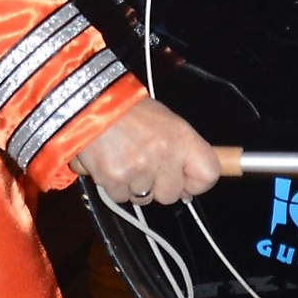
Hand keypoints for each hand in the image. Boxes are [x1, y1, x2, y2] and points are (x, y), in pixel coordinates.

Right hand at [69, 96, 219, 205]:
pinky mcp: (113, 180)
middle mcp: (163, 156)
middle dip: (158, 184)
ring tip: (122, 156)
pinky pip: (119, 196)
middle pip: (171, 195)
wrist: (88, 100)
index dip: (196, 182)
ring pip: (143, 198)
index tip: (185, 179)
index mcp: (181, 137)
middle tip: (143, 161)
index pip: (208, 173)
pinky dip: (113, 183)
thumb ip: (179, 150)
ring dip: (133, 184)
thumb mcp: (163, 119)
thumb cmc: (128, 108)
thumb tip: (185, 188)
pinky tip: (108, 161)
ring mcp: (138, 171)